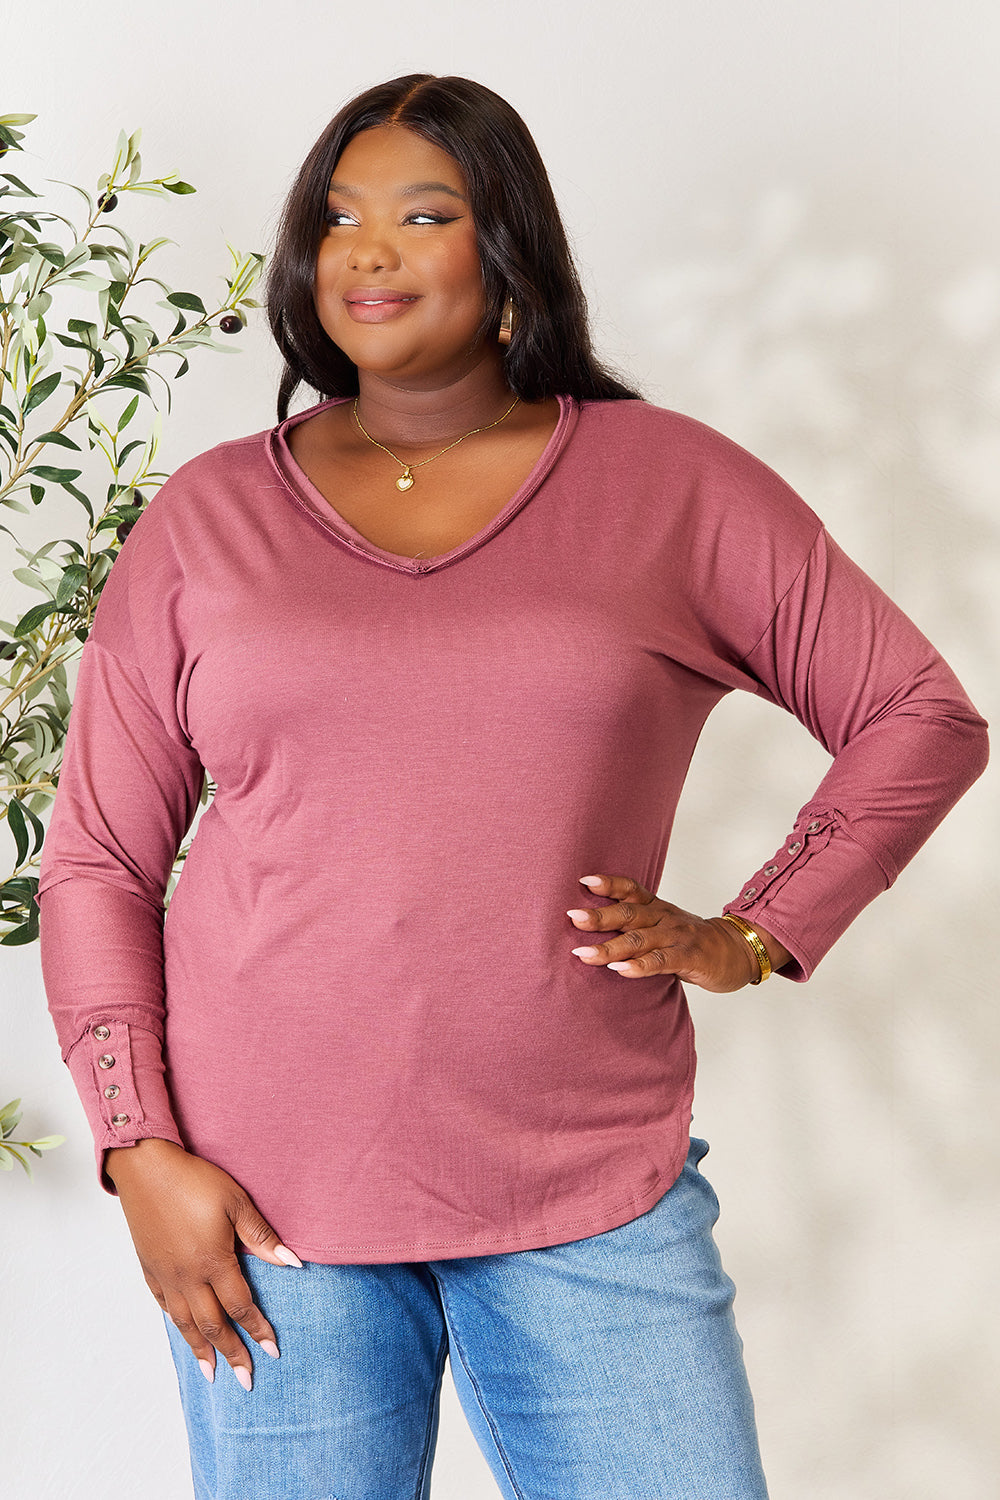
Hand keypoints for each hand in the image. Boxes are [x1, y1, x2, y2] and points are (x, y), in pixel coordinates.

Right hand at [105, 1138, 301, 1391]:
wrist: (145, 1167)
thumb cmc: (195, 1180)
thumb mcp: (236, 1202)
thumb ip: (262, 1237)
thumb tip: (293, 1264)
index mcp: (213, 1262)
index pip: (241, 1306)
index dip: (258, 1330)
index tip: (272, 1351)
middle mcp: (188, 1277)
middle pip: (213, 1324)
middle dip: (232, 1353)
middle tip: (246, 1380)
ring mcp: (165, 1275)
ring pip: (185, 1322)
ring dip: (200, 1349)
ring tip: (211, 1372)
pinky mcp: (149, 1267)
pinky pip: (165, 1304)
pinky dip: (177, 1322)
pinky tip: (184, 1329)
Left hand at [566, 873, 789, 991]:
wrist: (738, 950)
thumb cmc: (692, 942)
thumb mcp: (664, 927)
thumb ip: (636, 928)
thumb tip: (593, 931)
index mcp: (656, 908)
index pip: (631, 889)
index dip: (608, 884)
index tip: (583, 881)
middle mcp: (664, 918)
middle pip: (628, 914)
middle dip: (598, 916)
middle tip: (572, 917)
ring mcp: (677, 937)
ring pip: (639, 940)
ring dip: (609, 948)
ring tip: (583, 954)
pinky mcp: (689, 957)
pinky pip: (661, 961)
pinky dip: (639, 966)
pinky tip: (620, 971)